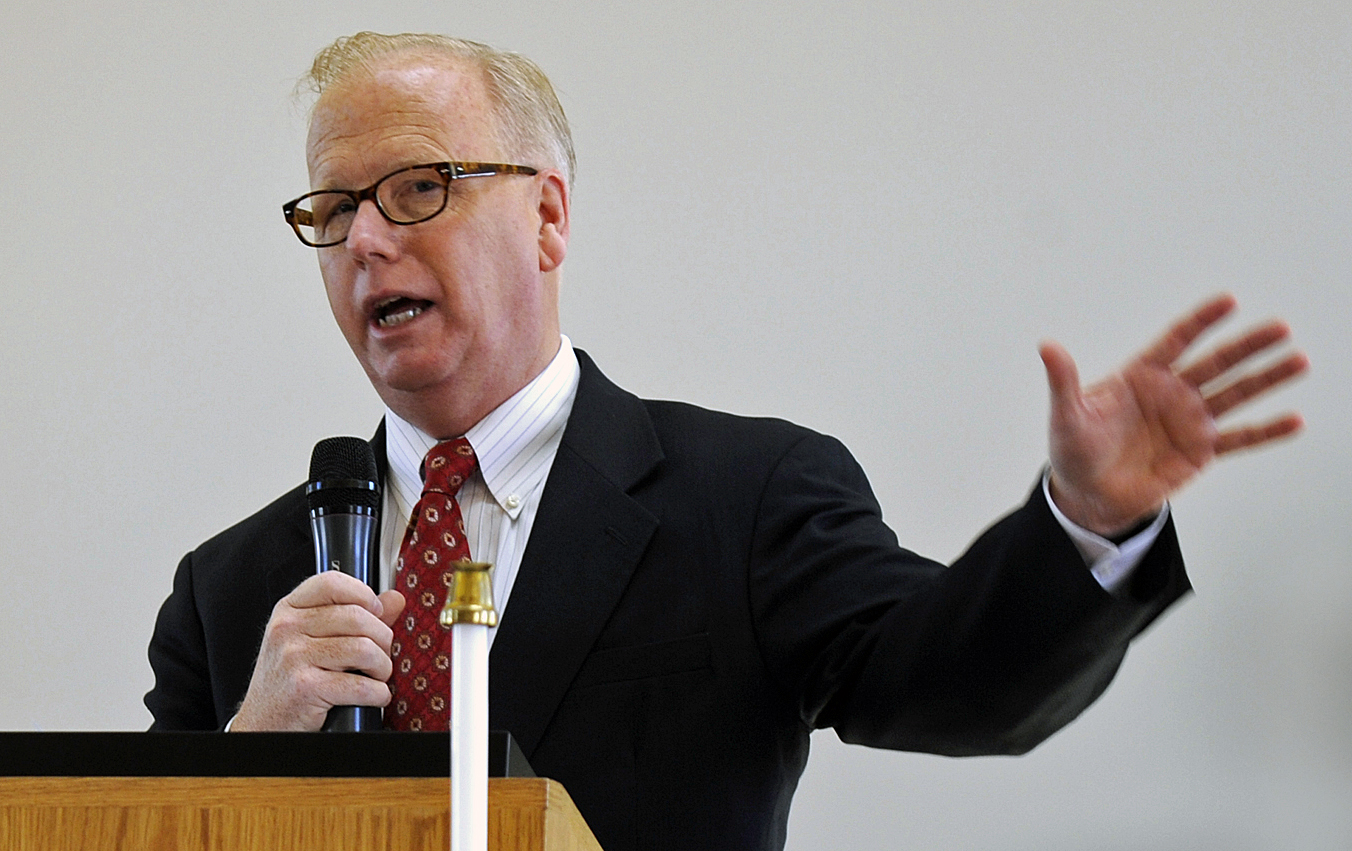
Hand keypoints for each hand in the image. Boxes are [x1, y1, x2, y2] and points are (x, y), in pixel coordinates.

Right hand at [231, 571, 406, 731]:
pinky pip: (360, 685)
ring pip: (364, 649)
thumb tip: (394, 599)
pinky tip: (374, 696)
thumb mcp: (312, 641)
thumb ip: (354, 617)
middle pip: (358, 617)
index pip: (332, 583)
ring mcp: (293, 657)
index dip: (363, 594)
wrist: (262, 724)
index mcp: (289, 611)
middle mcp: (287, 629)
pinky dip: (378, 693)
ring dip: (382, 667)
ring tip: (378, 676)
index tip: (376, 611)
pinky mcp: (305, 688)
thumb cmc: (289, 681)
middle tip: (382, 656)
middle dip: (383, 639)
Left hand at [1041, 293, 1307, 536]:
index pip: (1175, 340)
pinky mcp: (1200, 451)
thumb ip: (1063, 381)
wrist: (1087, 494)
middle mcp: (1171, 392)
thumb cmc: (1073, 449)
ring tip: (1299, 361)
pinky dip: (1266, 431)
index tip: (1228, 300)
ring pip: (1235, 394)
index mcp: (1141, 375)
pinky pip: (1239, 439)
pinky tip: (1295, 420)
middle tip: (1280, 328)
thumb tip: (1047, 346)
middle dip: (1247, 346)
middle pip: (1216, 362)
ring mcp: (1189, 420)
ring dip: (1267, 379)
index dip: (1200, 321)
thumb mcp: (1066, 416)